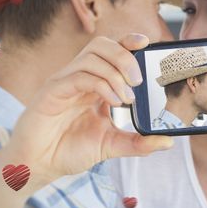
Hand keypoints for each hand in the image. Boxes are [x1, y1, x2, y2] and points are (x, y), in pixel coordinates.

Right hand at [7, 34, 172, 187]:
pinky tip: (113, 102)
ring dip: (115, 72)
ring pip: (91, 56)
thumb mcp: (111, 145)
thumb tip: (167, 141)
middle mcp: (80, 77)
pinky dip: (101, 85)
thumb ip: (138, 142)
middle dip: (125, 56)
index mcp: (95, 83)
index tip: (147, 42)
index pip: (112, 51)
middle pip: (102, 45)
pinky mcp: (53, 91)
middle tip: (138, 81)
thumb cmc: (69, 150)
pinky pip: (79, 75)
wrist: (39, 165)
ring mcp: (65, 82)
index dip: (128, 42)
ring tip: (126, 98)